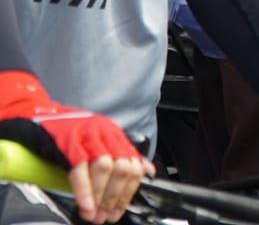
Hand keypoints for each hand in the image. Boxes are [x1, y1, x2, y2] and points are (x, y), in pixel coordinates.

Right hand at [0, 71, 149, 223]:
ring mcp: (86, 136)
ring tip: (94, 213)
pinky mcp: (67, 142)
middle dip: (115, 196)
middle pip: (121, 167)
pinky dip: (85, 190)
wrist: (37, 116)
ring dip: (101, 195)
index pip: (133, 164)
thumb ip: (123, 153)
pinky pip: (79, 168)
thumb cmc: (68, 131)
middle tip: (106, 215)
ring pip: (104, 168)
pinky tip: (86, 204)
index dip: (128, 191)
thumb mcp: (101, 138)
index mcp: (114, 134)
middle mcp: (104, 133)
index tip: (119, 209)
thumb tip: (148, 171)